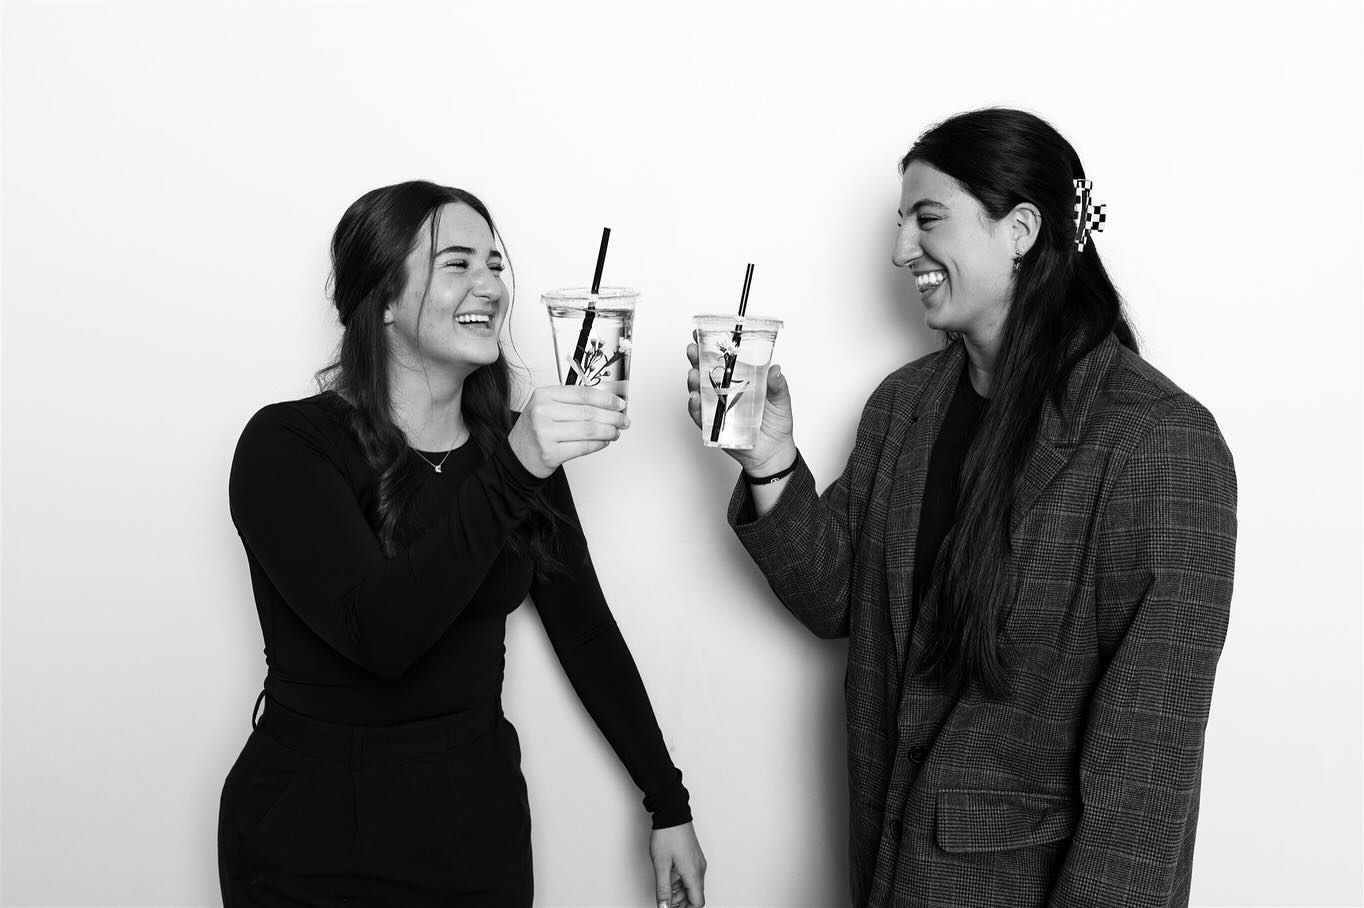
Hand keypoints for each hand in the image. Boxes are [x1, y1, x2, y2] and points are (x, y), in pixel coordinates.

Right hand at [508, 385, 628, 477]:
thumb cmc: (536, 431)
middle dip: (612, 417)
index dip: (606, 399)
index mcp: (544, 395)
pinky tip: (604, 442)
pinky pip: (583, 447)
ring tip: (615, 432)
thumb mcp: (547, 408)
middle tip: (623, 420)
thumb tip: (607, 403)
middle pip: (588, 412)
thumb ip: (573, 403)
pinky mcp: (550, 452)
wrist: (517, 456)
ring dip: (608, 431)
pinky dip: (598, 444)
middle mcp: (542, 411)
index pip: (583, 394)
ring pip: (588, 430)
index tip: (619, 404)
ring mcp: (545, 432)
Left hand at [650, 822, 705, 907]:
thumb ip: (663, 889)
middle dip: (681, 903)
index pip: (697, 903)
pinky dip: (681, 882)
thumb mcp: (661, 865)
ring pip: (692, 886)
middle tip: (666, 903)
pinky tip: (669, 880)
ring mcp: (698, 862)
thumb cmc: (667, 835)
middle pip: (695, 896)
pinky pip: (691, 876)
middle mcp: (699, 869)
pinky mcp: (694, 857)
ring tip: (665, 891)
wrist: (672, 813)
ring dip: (680, 893)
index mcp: (693, 874)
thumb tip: (664, 907)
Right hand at [686, 338, 795, 475]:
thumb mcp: (781, 401)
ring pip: (699, 390)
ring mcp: (717, 406)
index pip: (724, 358)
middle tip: (692, 350)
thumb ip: (778, 386)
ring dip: (694, 381)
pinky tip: (696, 399)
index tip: (703, 332)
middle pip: (706, 370)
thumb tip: (775, 370)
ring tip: (694, 375)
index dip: (712, 345)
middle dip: (696, 358)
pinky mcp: (713, 424)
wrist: (772, 452)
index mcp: (741, 379)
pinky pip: (700, 415)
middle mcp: (726, 390)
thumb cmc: (776, 424)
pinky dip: (696, 408)